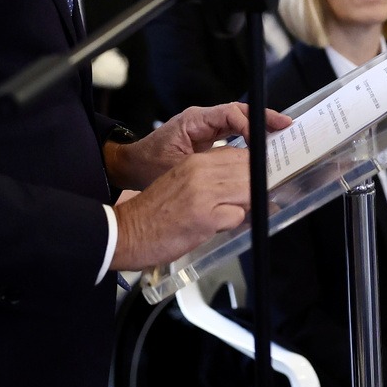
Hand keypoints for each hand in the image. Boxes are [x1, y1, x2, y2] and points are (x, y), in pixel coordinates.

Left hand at [106, 101, 291, 189]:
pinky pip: (233, 130)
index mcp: (194, 120)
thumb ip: (205, 167)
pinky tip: (262, 146)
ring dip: (259, 126)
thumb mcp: (177, 167)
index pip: (230, 113)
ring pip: (239, 119)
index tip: (263, 140)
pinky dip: (249, 135)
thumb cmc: (148, 165)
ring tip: (281, 133)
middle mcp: (202, 119)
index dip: (250, 124)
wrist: (131, 165)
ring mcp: (205, 126)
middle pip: (239, 112)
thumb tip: (231, 172)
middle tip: (286, 126)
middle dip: (263, 118)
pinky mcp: (206, 135)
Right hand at [109, 146, 252, 269]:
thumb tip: (240, 181)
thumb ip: (208, 177)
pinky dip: (233, 223)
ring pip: (247, 190)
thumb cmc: (153, 212)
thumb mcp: (180, 181)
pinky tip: (218, 226)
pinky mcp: (204, 218)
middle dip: (256, 185)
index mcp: (193, 161)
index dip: (253, 166)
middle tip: (256, 199)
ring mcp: (203, 195)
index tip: (260, 177)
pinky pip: (236, 216)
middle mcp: (200, 173)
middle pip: (247, 170)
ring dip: (246, 204)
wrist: (126, 231)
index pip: (238, 155)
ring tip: (231, 214)